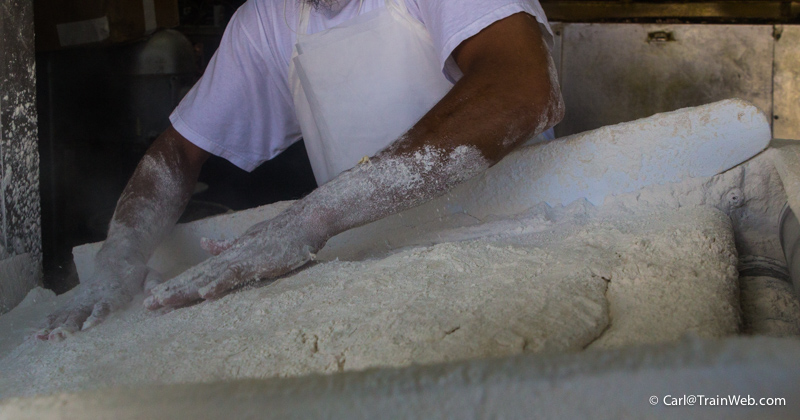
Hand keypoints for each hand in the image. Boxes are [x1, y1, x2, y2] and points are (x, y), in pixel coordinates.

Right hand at [36, 256, 163, 340]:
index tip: (89, 326)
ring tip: (42, 338)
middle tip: (59, 336)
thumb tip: (154, 296)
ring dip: (54, 326)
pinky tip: (37, 334)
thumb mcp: (149, 274)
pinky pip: (60, 312)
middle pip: (81, 312)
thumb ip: (153, 284)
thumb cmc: (136, 271)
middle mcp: (94, 296)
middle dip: (70, 324)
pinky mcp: (76, 301)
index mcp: (114, 292)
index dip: (97, 315)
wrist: (118, 257)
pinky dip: (49, 322)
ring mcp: (83, 299)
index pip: (105, 305)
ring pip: (67, 313)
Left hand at [144, 213, 323, 309]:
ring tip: (164, 303)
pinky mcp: (257, 263)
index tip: (155, 299)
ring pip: (208, 278)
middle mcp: (230, 258)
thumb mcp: (249, 240)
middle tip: (148, 306)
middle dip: (171, 292)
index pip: (197, 274)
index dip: (176, 286)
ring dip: (186, 290)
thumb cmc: (281, 234)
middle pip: (196, 278)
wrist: (304, 222)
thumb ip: (226, 246)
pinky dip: (219, 283)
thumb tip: (205, 245)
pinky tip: (204, 294)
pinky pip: (235, 275)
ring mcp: (242, 260)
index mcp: (228, 256)